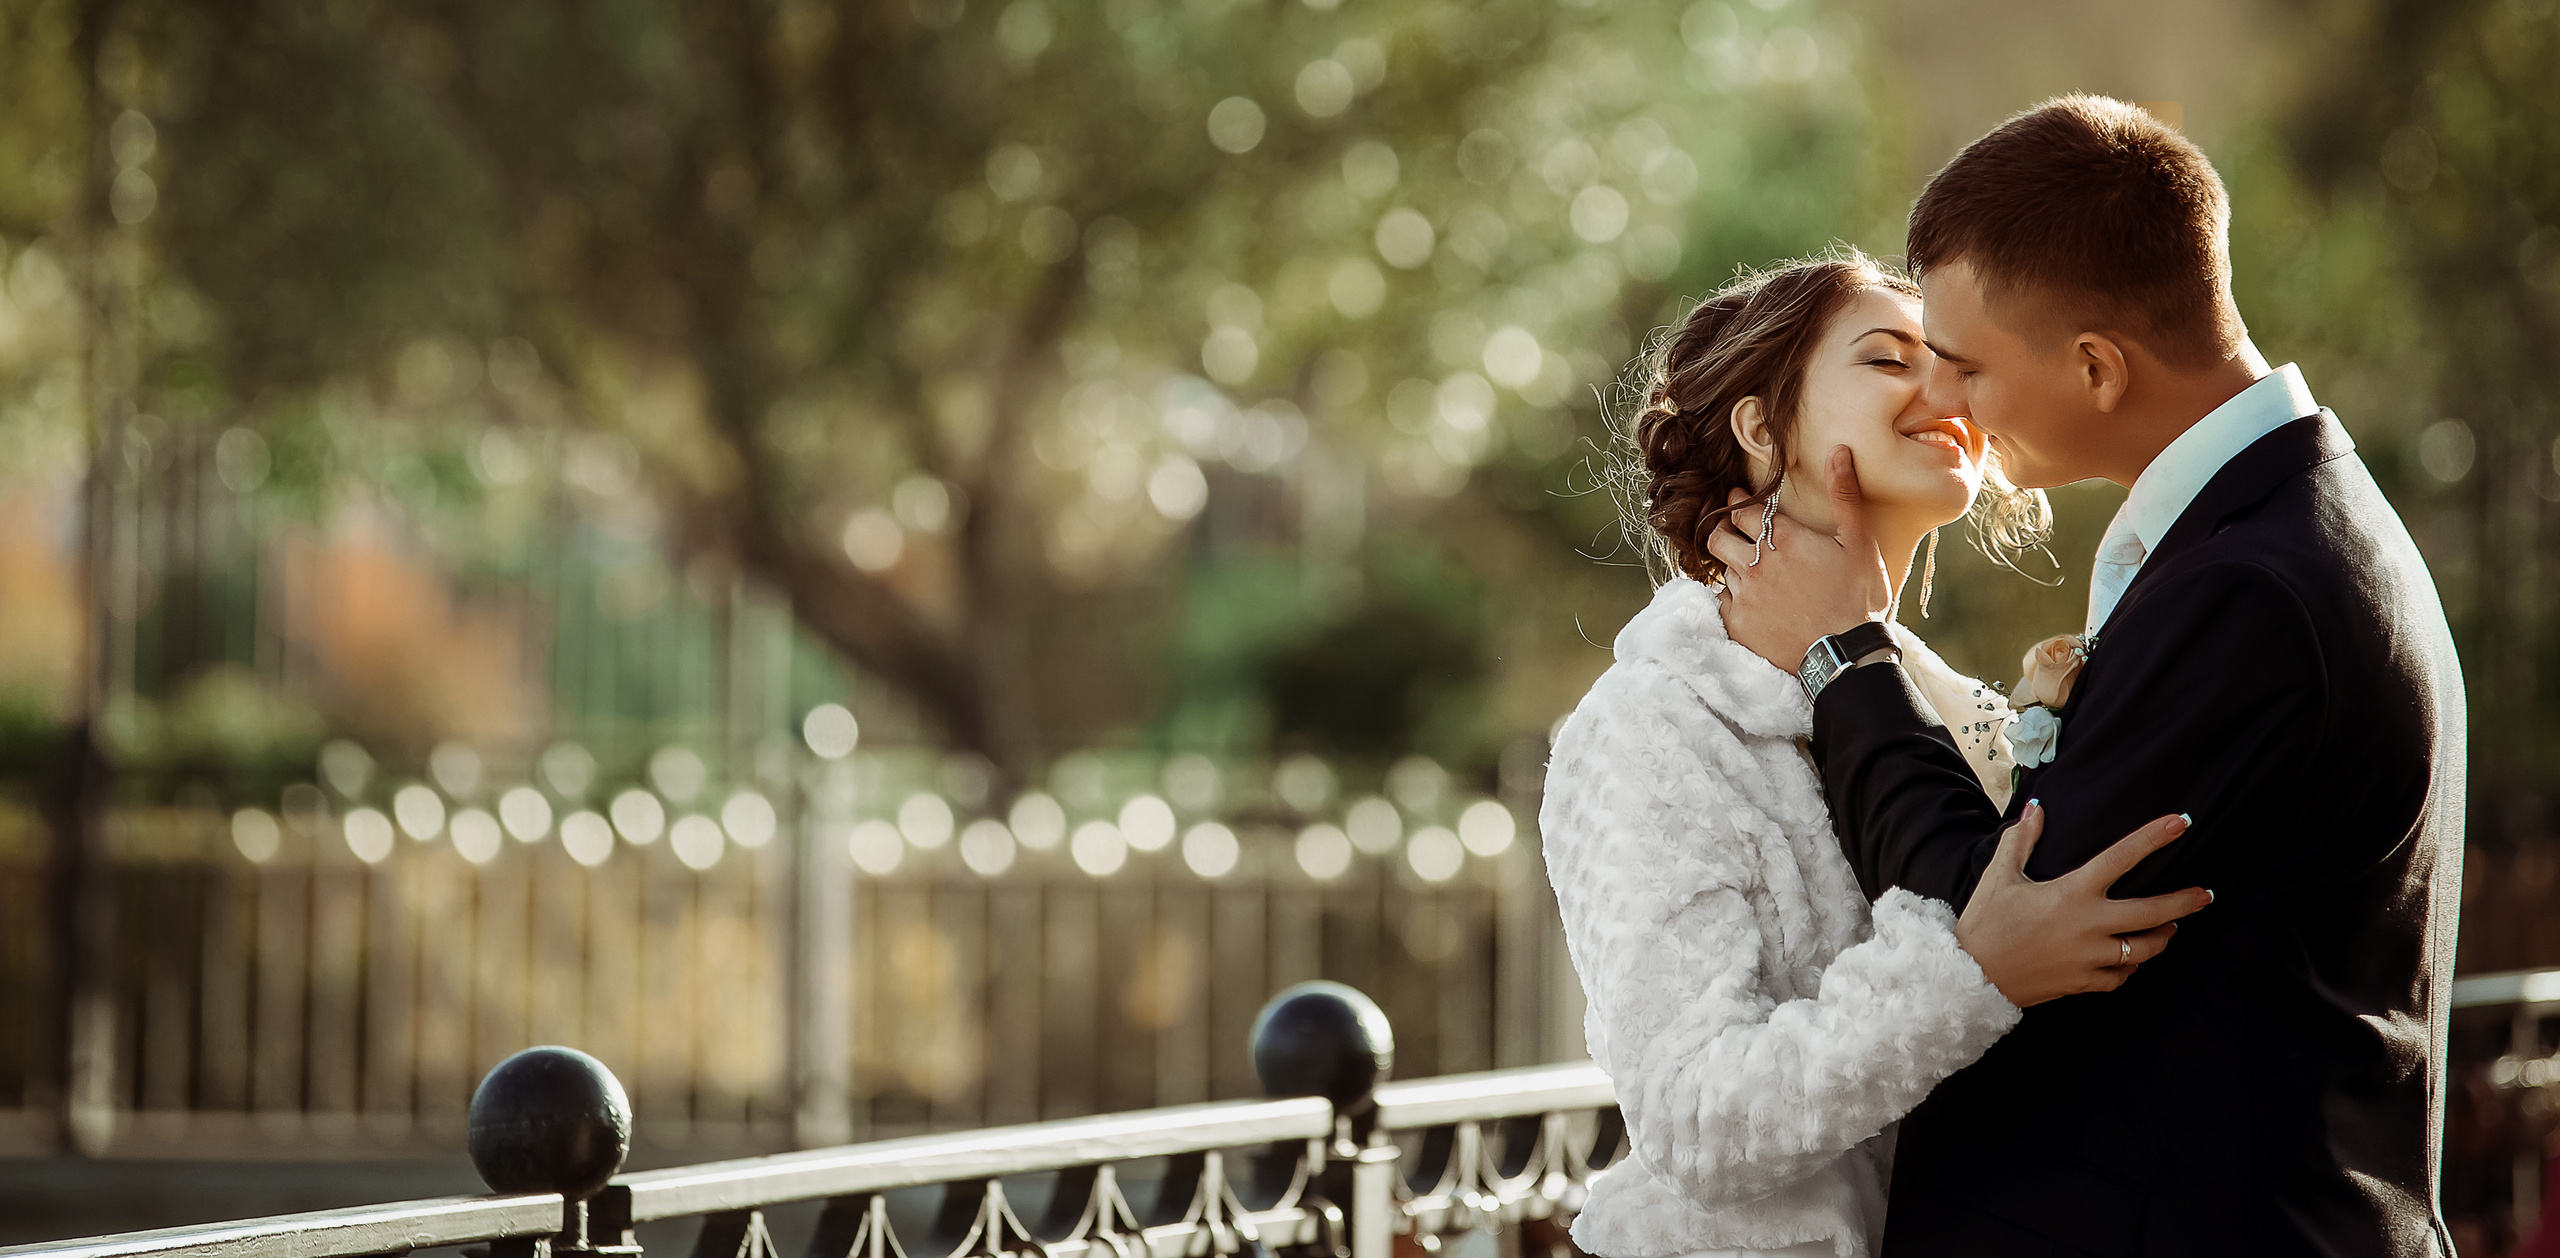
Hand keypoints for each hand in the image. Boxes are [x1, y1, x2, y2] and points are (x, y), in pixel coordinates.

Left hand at [1704, 446, 1893, 671]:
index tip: (1738, 498)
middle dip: (1724, 529)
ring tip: (1749, 569)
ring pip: (1723, 570)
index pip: (1743, 511)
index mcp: (1783, 538)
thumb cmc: (1859, 596)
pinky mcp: (1737, 623)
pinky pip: (1722, 601)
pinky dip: (1731, 597)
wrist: (1847, 653)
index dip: (1738, 502)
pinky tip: (1748, 600)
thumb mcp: (1859, 541)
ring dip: (1733, 565)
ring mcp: (1744, 594)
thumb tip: (1838, 451)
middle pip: (1719, 536)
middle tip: (1733, 530)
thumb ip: (1844, 494)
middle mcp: (1756, 562)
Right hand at [1952, 801, 2213, 1006]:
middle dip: (2184, 902)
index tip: (2181, 822)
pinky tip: (2131, 959)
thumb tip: (2037, 807)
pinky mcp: (2084, 982)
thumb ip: (2021, 840)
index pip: (2122, 857)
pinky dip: (2130, 966)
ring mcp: (2091, 958)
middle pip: (2153, 913)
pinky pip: (2121, 976)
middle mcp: (2089, 925)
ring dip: (2162, 937)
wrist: (1971, 977)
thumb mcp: (1999, 876)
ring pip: (2144, 949)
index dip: (2153, 837)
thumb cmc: (1985, 923)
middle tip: (2205, 895)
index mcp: (2072, 893)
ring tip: (2171, 928)